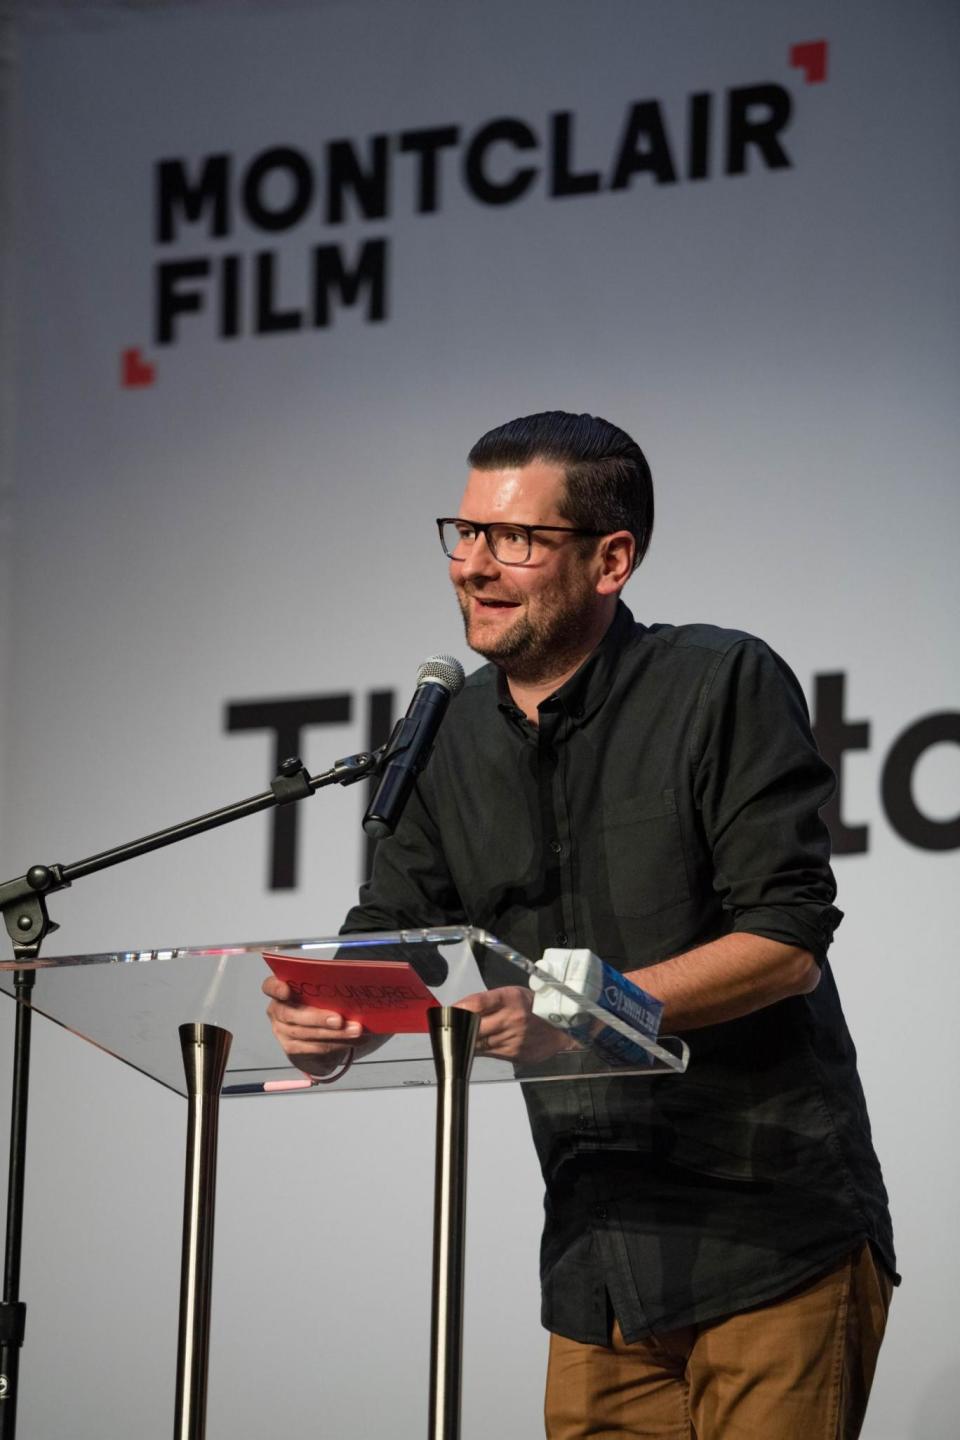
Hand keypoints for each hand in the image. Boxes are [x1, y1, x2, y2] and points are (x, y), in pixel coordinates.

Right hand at [263, 974, 364, 1077]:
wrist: (313, 1030)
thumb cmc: (317, 1002)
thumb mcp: (318, 991)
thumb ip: (325, 987)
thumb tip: (352, 983)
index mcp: (279, 991)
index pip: (270, 987)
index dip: (276, 988)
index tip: (286, 990)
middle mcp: (277, 1011)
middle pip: (291, 1015)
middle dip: (317, 1018)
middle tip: (339, 1019)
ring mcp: (282, 1032)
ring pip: (306, 1034)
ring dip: (334, 1034)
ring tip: (355, 1030)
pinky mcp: (293, 1048)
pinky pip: (314, 1048)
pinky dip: (336, 1044)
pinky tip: (352, 1039)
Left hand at [455, 985, 569, 1063]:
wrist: (561, 1028)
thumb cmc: (533, 1007)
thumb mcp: (513, 994)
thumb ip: (489, 1002)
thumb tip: (461, 1009)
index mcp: (511, 998)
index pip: (478, 1002)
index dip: (460, 1008)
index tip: (447, 1011)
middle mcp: (512, 1018)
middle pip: (474, 1025)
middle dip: (457, 1027)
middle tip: (444, 1026)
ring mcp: (513, 1038)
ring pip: (478, 1042)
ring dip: (463, 1041)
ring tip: (452, 1037)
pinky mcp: (514, 1054)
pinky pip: (488, 1053)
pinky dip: (476, 1049)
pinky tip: (469, 1046)